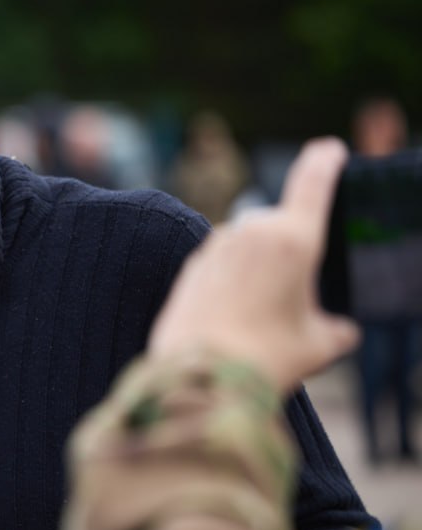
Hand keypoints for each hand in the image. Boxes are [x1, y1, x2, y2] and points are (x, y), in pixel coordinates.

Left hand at [148, 137, 360, 391]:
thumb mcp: (321, 346)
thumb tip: (340, 329)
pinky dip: (231, 286)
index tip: (330, 149)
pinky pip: (222, 268)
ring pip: (248, 249)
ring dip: (258, 273)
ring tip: (260, 324)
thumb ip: (337, 328)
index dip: (325, 162)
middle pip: (281, 228)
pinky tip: (232, 322)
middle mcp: (251, 232)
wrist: (198, 380)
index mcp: (294, 238)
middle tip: (293, 304)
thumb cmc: (267, 359)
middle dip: (291, 255)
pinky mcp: (190, 267)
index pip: (313, 182)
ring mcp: (215, 247)